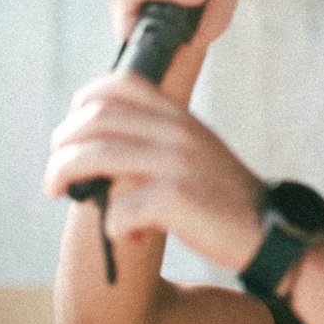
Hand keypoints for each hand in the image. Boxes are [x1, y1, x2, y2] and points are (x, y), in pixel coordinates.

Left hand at [45, 73, 263, 272]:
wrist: (268, 231)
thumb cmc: (221, 199)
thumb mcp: (193, 151)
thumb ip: (156, 138)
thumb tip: (100, 144)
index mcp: (178, 115)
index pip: (119, 84)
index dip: (82, 103)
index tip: (70, 133)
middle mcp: (176, 130)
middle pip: (96, 118)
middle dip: (62, 146)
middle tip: (54, 176)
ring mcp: (177, 161)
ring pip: (96, 156)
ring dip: (64, 176)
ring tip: (60, 195)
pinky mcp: (177, 197)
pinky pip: (119, 207)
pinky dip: (112, 227)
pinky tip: (129, 238)